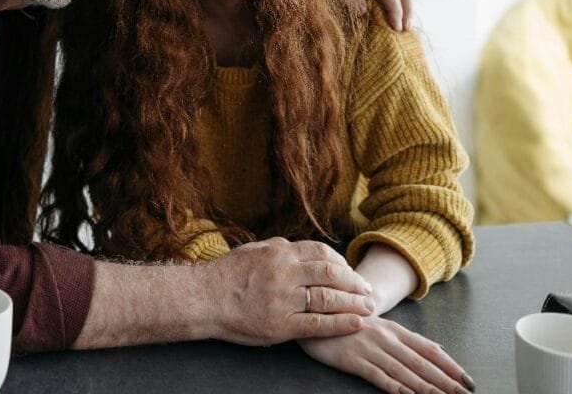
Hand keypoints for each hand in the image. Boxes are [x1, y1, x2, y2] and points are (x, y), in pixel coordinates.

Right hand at [202, 237, 375, 345]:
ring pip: (327, 298)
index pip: (321, 253)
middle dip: (354, 282)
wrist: (202, 299)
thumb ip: (277, 248)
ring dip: (353, 302)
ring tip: (369, 307)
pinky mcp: (279, 325)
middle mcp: (283, 273)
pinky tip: (355, 322)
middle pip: (330, 274)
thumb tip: (296, 246)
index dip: (342, 263)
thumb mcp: (252, 251)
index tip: (352, 272)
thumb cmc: (225, 275)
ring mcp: (282, 300)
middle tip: (368, 290)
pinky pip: (317, 325)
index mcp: (278, 254)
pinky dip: (340, 323)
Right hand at [298, 317, 475, 393]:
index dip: (450, 365)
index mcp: (395, 329)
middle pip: (420, 362)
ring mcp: (369, 348)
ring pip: (403, 371)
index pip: (428, 349)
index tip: (467, 380)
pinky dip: (394, 386)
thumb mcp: (381, 326)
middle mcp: (385, 338)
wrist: (315, 315)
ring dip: (425, 387)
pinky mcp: (352, 360)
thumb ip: (408, 339)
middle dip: (444, 380)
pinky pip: (377, 375)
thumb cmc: (350, 324)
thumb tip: (439, 348)